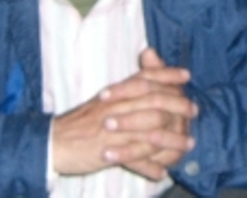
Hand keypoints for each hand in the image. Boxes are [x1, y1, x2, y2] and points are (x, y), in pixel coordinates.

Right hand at [52, 50, 196, 179]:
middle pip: (153, 100)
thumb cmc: (78, 122)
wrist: (53, 140)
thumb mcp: (101, 102)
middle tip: (193, 109)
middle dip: (177, 104)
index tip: (185, 74)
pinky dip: (150, 166)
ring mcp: (112, 129)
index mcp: (113, 94)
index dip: (166, 74)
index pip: (144, 77)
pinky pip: (135, 159)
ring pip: (150, 130)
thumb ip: (123, 91)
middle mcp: (115, 107)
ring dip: (172, 139)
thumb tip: (143, 74)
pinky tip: (162, 172)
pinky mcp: (107, 151)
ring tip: (189, 144)